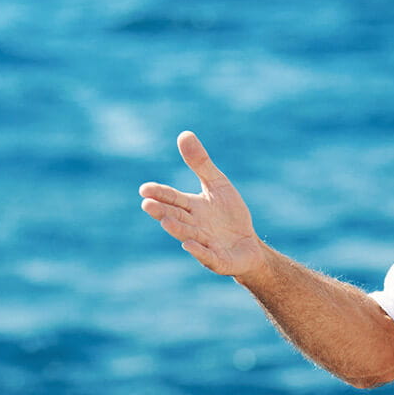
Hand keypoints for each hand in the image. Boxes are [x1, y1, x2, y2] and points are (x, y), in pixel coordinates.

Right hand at [139, 131, 265, 276]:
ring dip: (176, 229)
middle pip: (175, 216)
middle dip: (161, 211)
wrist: (249, 247)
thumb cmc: (230, 215)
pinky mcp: (218, 260)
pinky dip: (198, 251)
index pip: (172, 198)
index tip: (145, 189)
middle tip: (146, 204)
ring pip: (188, 235)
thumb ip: (200, 163)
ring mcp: (204, 244)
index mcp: (191, 207)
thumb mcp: (217, 184)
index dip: (159, 194)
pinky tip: (189, 244)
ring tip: (165, 221)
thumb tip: (184, 134)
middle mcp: (193, 226)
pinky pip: (207, 256)